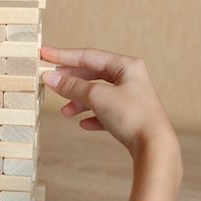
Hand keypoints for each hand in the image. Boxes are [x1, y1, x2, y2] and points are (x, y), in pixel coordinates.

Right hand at [41, 46, 172, 158]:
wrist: (154, 146)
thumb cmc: (132, 116)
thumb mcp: (97, 97)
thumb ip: (72, 86)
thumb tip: (50, 77)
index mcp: (126, 66)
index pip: (89, 56)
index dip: (64, 56)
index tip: (46, 54)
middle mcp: (129, 78)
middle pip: (92, 74)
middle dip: (70, 82)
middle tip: (50, 82)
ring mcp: (130, 97)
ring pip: (96, 94)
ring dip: (78, 102)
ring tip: (65, 112)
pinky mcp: (129, 116)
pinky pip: (104, 111)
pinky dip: (91, 116)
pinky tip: (83, 124)